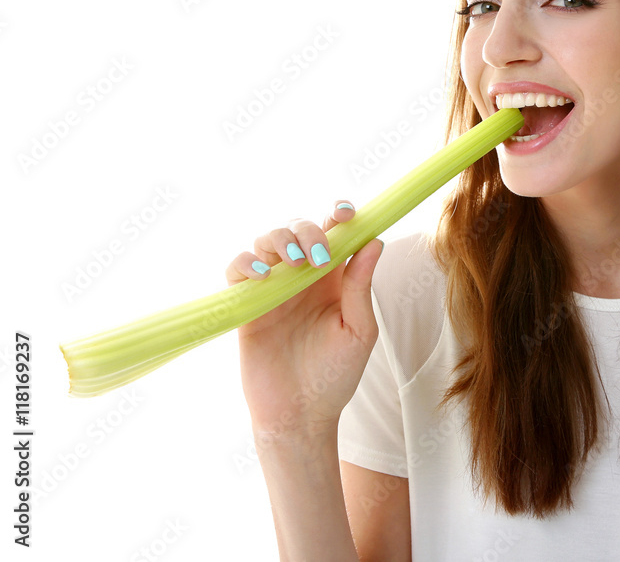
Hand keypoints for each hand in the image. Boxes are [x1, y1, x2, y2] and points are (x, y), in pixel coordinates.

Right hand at [227, 202, 383, 439]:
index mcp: (335, 279)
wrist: (300, 416)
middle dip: (308, 230)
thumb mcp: (358, 331)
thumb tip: (374, 241)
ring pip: (266, 241)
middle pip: (299, 229)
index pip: (335, 235)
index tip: (346, 212)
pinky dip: (245, 263)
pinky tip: (262, 275)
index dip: (340, 216)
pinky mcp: (246, 305)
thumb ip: (361, 287)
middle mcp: (302, 278)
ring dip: (280, 241)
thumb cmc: (334, 376)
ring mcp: (273, 289)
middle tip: (318, 256)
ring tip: (294, 263)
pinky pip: (236, 269)